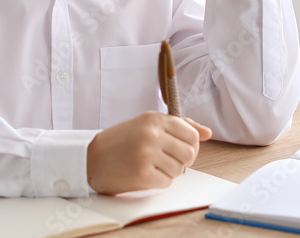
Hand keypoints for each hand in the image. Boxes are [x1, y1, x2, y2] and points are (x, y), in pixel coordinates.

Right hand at [87, 112, 211, 194]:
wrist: (92, 158)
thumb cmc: (122, 140)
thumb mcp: (147, 124)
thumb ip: (178, 126)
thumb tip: (207, 132)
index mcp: (154, 119)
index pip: (191, 134)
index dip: (190, 144)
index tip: (180, 147)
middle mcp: (152, 135)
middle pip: (189, 153)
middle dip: (182, 160)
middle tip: (167, 159)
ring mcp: (147, 155)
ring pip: (180, 169)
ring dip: (170, 171)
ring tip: (153, 165)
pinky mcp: (142, 174)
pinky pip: (167, 182)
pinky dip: (160, 181)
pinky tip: (146, 173)